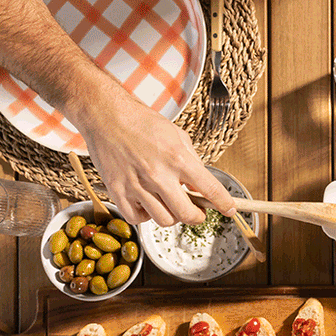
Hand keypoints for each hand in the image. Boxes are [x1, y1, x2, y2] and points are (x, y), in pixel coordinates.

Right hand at [74, 89, 235, 225]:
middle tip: (196, 211)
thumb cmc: (143, 123)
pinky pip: (136, 219)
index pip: (211, 189)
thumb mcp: (178, 137)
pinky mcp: (116, 190)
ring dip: (171, 216)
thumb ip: (193, 163)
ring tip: (168, 203)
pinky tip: (147, 204)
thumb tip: (202, 186)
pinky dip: (145, 216)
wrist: (107, 115)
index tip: (228, 209)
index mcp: (178, 159)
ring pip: (164, 220)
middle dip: (197, 216)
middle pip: (187, 215)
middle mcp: (158, 175)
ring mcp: (136, 185)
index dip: (224, 204)